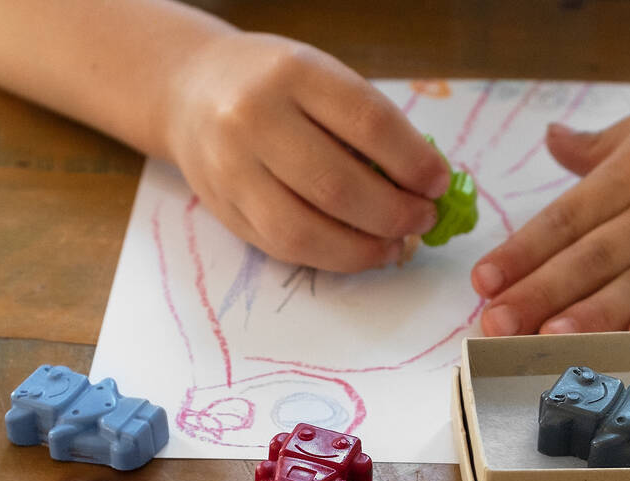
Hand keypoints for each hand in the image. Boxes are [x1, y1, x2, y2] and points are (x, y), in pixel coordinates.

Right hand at [165, 31, 450, 271]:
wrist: (190, 92)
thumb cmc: (273, 86)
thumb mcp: (319, 79)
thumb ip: (366, 126)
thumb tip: (423, 185)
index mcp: (293, 74)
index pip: (368, 124)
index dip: (413, 162)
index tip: (439, 183)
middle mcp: (255, 119)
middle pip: (338, 186)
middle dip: (394, 214)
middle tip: (422, 220)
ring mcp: (233, 170)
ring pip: (307, 231)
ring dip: (364, 248)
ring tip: (396, 245)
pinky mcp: (226, 211)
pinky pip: (286, 248)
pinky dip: (333, 258)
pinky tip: (360, 251)